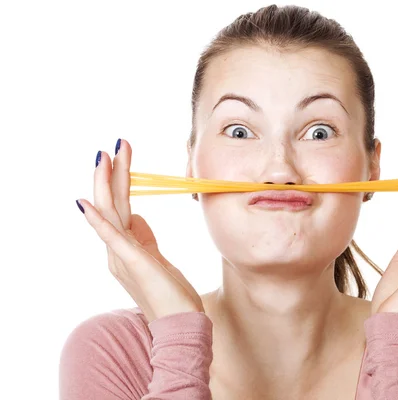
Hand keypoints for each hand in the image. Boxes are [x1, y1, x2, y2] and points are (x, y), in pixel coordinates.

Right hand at [76, 139, 203, 322]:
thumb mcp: (156, 259)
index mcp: (125, 248)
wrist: (180, 323)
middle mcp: (117, 251)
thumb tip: (136, 216)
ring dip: (108, 184)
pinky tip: (88, 204)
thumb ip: (143, 238)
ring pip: (112, 213)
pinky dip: (99, 221)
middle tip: (112, 146)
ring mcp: (122, 258)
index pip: (119, 208)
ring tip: (105, 157)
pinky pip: (113, 238)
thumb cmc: (170, 293)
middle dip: (112, 174)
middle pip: (113, 205)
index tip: (121, 158)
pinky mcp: (133, 264)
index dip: (119, 182)